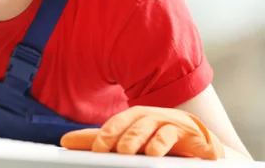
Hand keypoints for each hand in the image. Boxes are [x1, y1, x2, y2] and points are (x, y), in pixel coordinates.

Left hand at [59, 106, 224, 159]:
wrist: (205, 146)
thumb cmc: (163, 142)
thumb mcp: (131, 143)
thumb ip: (102, 143)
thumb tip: (65, 142)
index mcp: (133, 119)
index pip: (110, 125)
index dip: (94, 135)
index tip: (76, 146)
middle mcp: (148, 117)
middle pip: (126, 122)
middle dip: (112, 134)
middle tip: (101, 150)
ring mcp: (166, 121)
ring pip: (146, 126)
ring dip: (134, 138)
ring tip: (124, 152)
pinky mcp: (186, 131)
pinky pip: (171, 133)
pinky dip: (160, 142)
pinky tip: (153, 153)